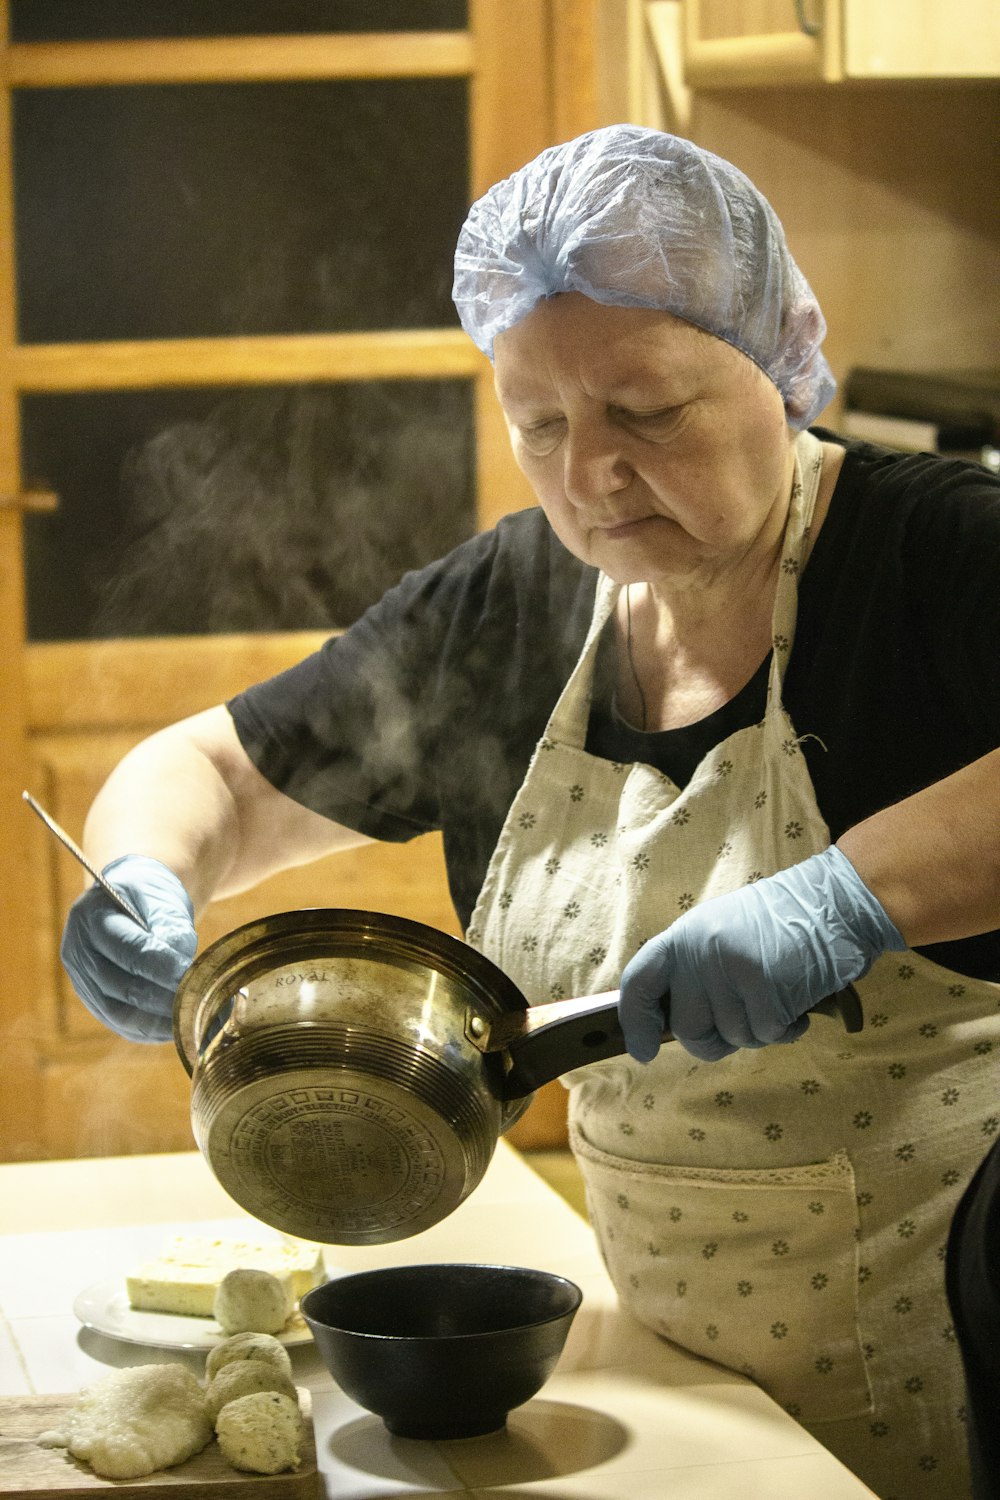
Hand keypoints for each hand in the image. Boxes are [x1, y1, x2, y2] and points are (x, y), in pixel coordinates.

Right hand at [60, 855, 197, 1042]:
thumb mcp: (161, 899)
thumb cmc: (148, 896)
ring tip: (192, 1021)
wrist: (129, 901)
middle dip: (162, 999)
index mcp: (92, 916)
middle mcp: (78, 951)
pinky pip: (119, 1023)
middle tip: (198, 1004)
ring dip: (156, 1021)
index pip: (128, 950)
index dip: (161, 968)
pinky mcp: (92, 999)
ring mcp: (81, 979)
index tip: (192, 978)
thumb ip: (172, 929)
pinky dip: (149, 1030)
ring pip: (117, 1012)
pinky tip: (176, 1028)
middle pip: (120, 986)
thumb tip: (182, 969)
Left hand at [619, 845, 905, 1063]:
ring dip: (759, 1031)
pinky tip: (797, 1004)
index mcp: (685, 935)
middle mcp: (700, 950)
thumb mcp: (723, 934)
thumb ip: (695, 972)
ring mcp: (730, 967)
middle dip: (714, 1041)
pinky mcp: (765, 984)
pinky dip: (786, 1029)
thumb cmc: (782, 925)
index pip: (640, 983)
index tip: (643, 1051)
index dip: (636, 1023)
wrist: (835, 902)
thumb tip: (675, 1024)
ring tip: (778, 997)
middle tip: (745, 1025)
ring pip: (732, 1035)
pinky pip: (767, 1034)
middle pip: (686, 1028)